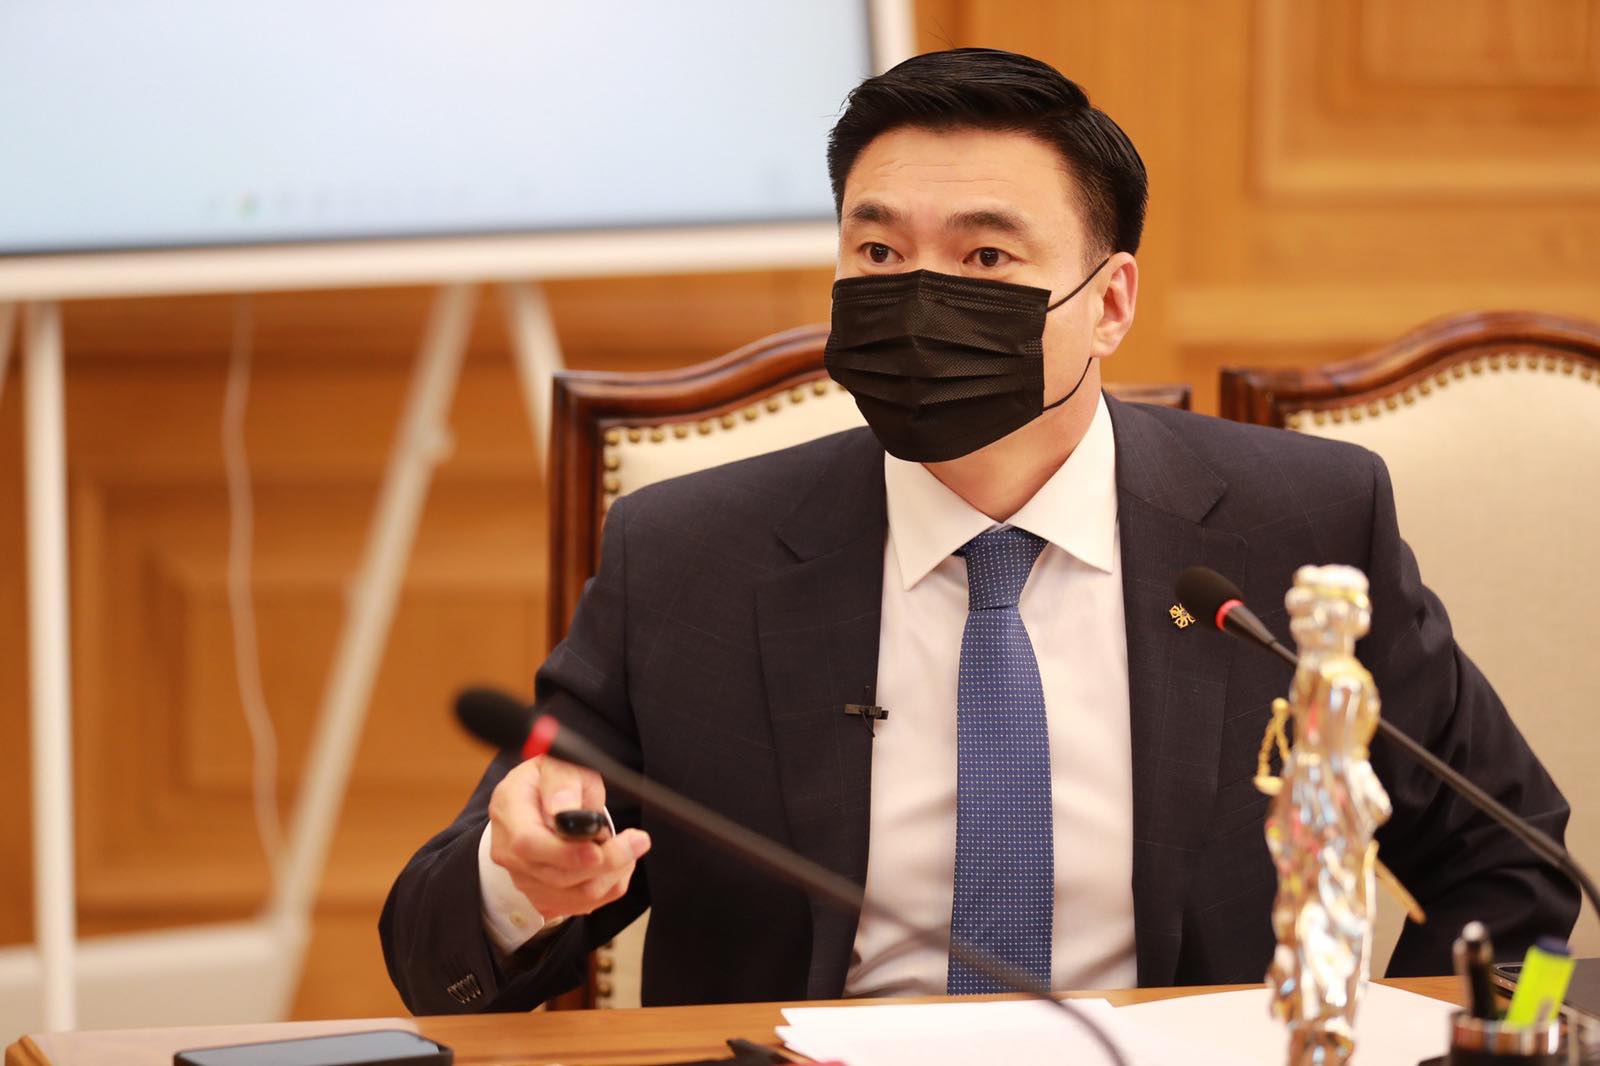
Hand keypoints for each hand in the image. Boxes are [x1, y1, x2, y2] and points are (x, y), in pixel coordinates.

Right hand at [487, 755, 650, 919]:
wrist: (538, 803)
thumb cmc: (551, 781)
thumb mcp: (558, 765)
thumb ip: (562, 782)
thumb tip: (563, 808)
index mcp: (509, 812)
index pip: (529, 844)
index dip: (566, 852)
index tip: (600, 845)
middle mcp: (509, 852)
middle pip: (559, 875)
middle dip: (607, 860)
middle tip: (638, 840)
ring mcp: (525, 879)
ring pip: (577, 895)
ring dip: (614, 872)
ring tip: (630, 845)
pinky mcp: (544, 897)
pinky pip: (585, 904)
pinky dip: (610, 884)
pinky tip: (618, 862)